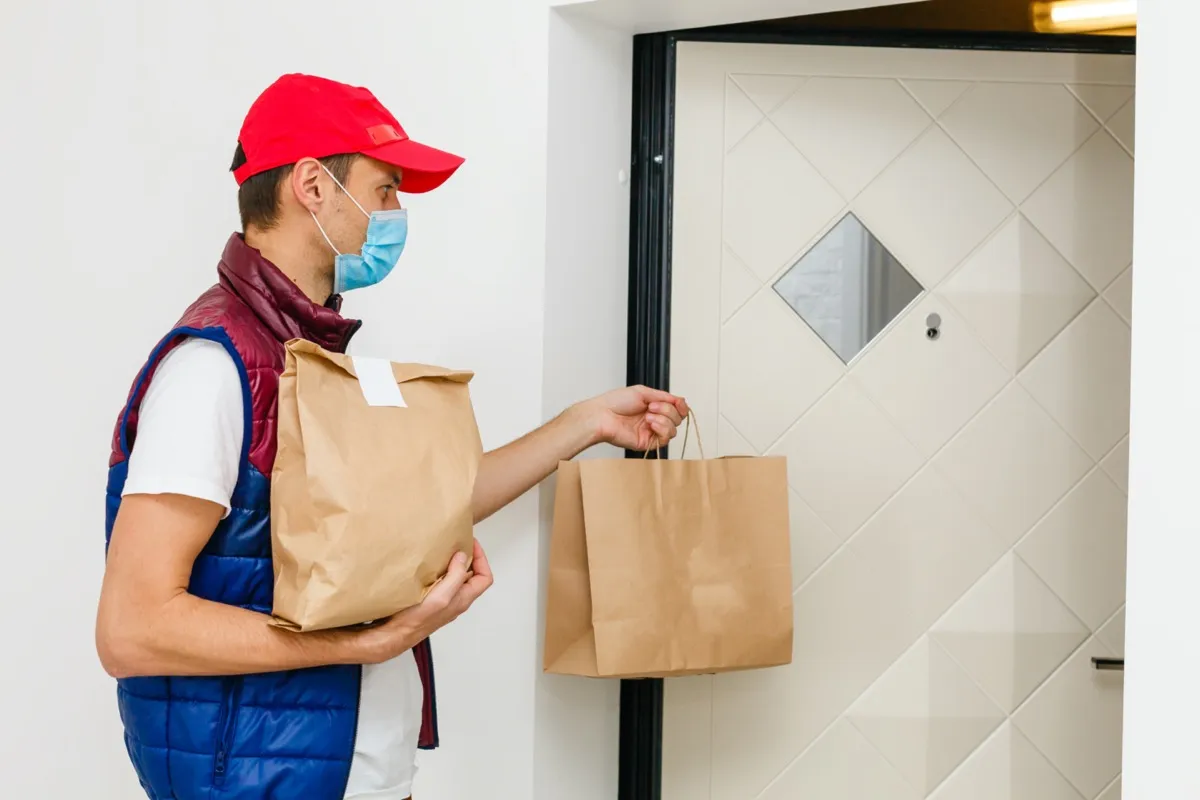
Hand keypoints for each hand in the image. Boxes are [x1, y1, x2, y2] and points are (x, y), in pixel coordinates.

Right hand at [359, 539, 493, 663]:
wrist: (395, 633)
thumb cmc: (417, 619)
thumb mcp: (442, 596)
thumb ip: (456, 577)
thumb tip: (463, 557)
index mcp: (463, 598)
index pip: (485, 577)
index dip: (482, 559)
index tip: (472, 544)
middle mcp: (457, 600)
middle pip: (473, 577)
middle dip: (469, 558)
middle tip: (459, 544)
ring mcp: (445, 601)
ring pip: (457, 578)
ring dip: (454, 563)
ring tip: (445, 551)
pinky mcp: (432, 600)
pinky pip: (443, 582)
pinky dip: (441, 570)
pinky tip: (431, 565)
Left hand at [576, 386, 688, 452]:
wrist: (602, 415)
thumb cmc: (616, 402)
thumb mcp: (643, 392)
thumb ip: (664, 397)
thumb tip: (681, 400)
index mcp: (653, 406)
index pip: (677, 409)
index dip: (681, 406)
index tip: (679, 402)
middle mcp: (654, 419)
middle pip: (678, 418)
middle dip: (668, 410)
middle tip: (651, 406)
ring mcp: (651, 432)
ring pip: (674, 429)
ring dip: (664, 418)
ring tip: (648, 415)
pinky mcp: (648, 443)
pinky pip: (665, 439)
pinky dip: (662, 428)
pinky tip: (651, 423)